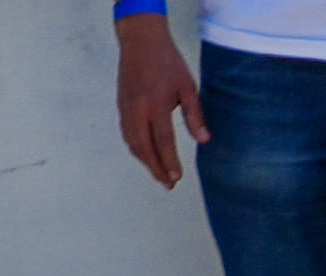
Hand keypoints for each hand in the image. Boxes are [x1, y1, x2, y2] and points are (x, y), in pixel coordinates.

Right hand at [114, 13, 198, 180]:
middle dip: (156, 169)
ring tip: (160, 174)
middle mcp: (137, 109)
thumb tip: (204, 140)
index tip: (177, 178)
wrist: (140, 40)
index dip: (169, 162)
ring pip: (133, 143)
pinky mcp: (121, 105)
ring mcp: (126, 108)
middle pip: (144, 148)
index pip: (163, 141)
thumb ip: (195, 115)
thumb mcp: (188, 86)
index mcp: (155, 104)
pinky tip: (146, 155)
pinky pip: (127, 133)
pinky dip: (136, 148)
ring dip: (145, 161)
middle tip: (169, 185)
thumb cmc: (168, 62)